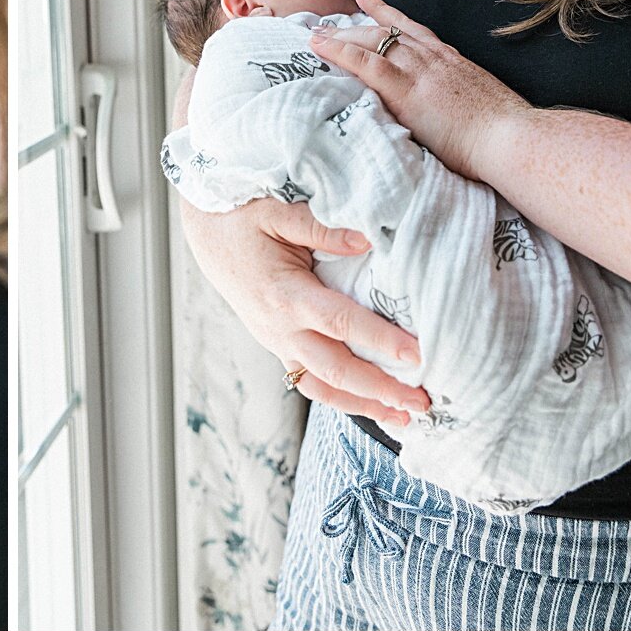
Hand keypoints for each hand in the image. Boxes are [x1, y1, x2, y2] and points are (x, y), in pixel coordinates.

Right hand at [174, 195, 431, 424]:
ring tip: (405, 419)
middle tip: (422, 402)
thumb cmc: (243, 219)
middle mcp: (280, 328)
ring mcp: (277, 343)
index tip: (417, 354)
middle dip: (381, 389)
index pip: (341, 323)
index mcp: (285, 295)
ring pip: (323, 387)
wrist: (208, 237)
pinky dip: (342, 399)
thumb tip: (370, 239)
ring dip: (365, 405)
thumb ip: (323, 227)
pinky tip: (373, 407)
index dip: (380, 341)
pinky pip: (311, 383)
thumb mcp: (279, 212)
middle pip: (336, 369)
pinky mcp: (279, 347)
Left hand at [306, 0, 529, 176]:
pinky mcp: (407, 90)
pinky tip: (320, 48)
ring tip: (314, 35)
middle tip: (328, 24)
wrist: (511, 137)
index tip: (368, 2)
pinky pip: (366, 63)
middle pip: (386, 31)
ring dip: (340, 37)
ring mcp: (419, 70)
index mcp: (451, 61)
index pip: (413, 29)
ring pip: (372, 40)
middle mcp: (433, 58)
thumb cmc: (505, 133)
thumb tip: (451, 115)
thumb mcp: (482, 107)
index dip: (387, 14)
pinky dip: (340, 52)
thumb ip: (460, 103)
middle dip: (354, 26)